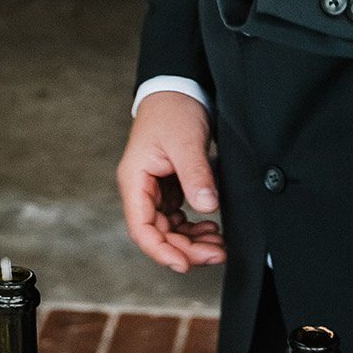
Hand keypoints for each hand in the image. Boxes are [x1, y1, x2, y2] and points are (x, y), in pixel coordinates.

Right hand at [117, 91, 224, 273]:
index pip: (141, 228)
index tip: (184, 264)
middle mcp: (141, 188)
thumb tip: (206, 207)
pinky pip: (178, 217)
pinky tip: (212, 228)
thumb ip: (195, 175)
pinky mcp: (169, 186)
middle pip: (158, 233)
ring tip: (218, 245)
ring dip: (191, 241)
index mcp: (135, 179)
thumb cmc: (173, 110)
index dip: (161, 251)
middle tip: (216, 254)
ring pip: (169, 229)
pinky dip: (194, 227)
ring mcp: (155, 189)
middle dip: (185, 248)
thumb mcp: (185, 141)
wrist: (178, 88)